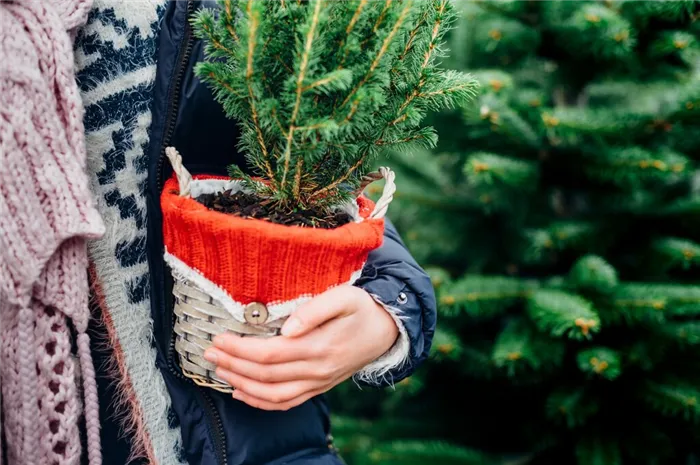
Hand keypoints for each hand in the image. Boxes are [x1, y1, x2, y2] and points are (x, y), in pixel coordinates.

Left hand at [203, 285, 398, 410]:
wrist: (387, 330)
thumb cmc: (363, 307)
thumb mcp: (344, 296)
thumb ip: (315, 309)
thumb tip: (286, 328)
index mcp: (320, 347)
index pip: (270, 354)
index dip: (241, 349)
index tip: (219, 338)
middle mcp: (317, 370)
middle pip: (265, 375)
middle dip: (233, 364)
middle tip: (209, 352)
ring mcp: (318, 383)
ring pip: (272, 395)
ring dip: (241, 385)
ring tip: (219, 370)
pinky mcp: (319, 387)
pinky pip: (286, 402)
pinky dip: (260, 402)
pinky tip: (241, 393)